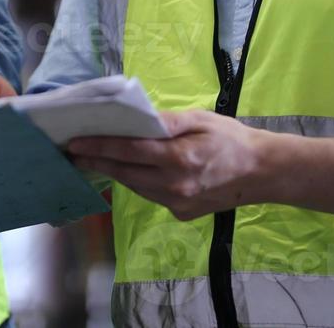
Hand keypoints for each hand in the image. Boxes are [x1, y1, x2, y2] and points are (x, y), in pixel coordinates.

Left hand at [67, 110, 270, 219]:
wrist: (261, 173)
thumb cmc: (230, 138)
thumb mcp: (200, 119)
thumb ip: (166, 121)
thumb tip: (134, 119)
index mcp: (180, 157)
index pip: (129, 151)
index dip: (99, 147)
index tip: (75, 143)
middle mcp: (175, 185)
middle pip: (125, 173)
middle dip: (96, 162)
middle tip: (72, 153)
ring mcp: (177, 203)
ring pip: (135, 186)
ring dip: (114, 173)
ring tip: (94, 159)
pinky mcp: (181, 213)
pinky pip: (150, 195)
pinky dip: (137, 182)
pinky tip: (130, 170)